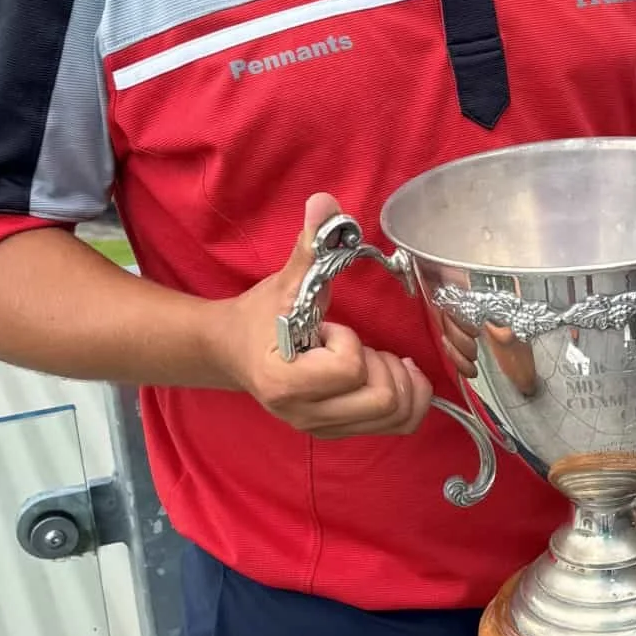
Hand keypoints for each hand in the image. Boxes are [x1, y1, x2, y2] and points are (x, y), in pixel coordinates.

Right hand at [217, 192, 434, 437]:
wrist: (231, 350)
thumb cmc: (261, 316)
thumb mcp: (286, 281)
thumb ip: (310, 246)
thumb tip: (324, 203)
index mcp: (285, 382)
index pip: (350, 368)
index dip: (351, 340)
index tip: (329, 328)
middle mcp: (304, 415)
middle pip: (383, 400)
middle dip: (386, 365)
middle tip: (364, 345)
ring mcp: (321, 428)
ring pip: (396, 418)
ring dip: (399, 383)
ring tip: (375, 359)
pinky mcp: (336, 432)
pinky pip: (394, 426)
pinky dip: (404, 399)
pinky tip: (386, 372)